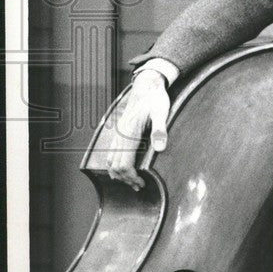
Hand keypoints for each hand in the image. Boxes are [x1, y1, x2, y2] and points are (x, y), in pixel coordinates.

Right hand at [106, 69, 170, 190]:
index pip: (124, 164)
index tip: (142, 183)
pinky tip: (124, 168)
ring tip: (132, 181)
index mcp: (130, 133)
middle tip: (139, 186)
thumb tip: (160, 149)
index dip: (132, 177)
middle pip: (115, 165)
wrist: (147, 84)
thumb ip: (160, 130)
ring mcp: (118, 133)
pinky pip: (111, 152)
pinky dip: (115, 164)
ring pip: (110, 160)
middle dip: (125, 179)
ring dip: (119, 173)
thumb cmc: (156, 98)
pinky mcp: (119, 131)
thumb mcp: (162, 112)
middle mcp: (120, 134)